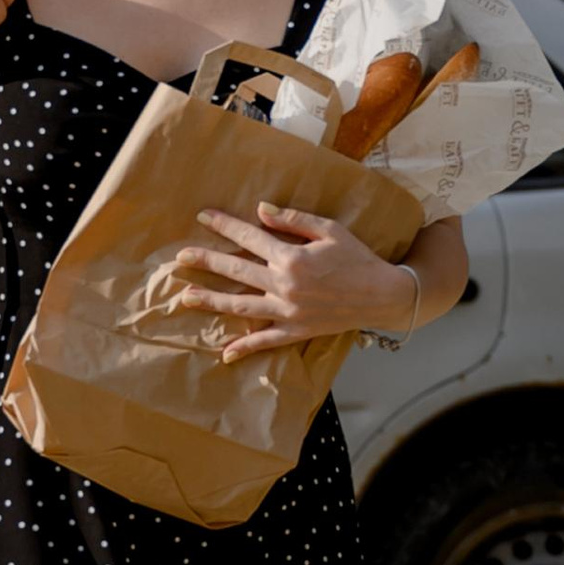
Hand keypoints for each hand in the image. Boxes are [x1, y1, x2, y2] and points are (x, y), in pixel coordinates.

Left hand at [173, 202, 418, 365]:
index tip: (203, 217)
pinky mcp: (296, 331)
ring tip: (186, 297)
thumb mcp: (330, 230)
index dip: (225, 225)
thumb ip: (294, 220)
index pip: (249, 237)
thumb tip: (260, 210)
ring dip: (211, 301)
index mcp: (291, 257)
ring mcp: (288, 312)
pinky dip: (244, 348)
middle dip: (206, 261)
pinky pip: (265, 341)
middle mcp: (284, 285)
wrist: (383, 295)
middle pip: (236, 271)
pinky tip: (224, 354)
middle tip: (180, 257)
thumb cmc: (359, 258)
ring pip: (241, 307)